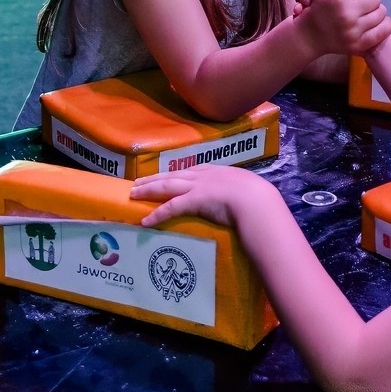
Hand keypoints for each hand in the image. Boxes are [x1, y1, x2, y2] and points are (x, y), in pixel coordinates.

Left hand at [131, 165, 273, 227]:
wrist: (256, 201)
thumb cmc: (257, 197)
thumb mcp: (246, 187)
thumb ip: (237, 191)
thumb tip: (239, 199)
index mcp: (216, 171)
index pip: (189, 170)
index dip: (174, 174)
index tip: (164, 176)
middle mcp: (203, 175)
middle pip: (172, 175)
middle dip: (153, 178)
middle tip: (137, 182)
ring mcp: (197, 187)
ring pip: (166, 186)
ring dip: (148, 190)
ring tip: (133, 194)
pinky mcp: (193, 201)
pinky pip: (170, 207)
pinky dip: (156, 214)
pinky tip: (145, 221)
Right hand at [297, 0, 390, 55]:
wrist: (308, 36)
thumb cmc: (317, 8)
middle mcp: (347, 13)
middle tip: (363, 2)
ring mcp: (353, 31)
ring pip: (381, 13)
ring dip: (376, 10)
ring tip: (368, 12)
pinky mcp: (358, 44)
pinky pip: (383, 30)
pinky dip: (384, 24)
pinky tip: (377, 21)